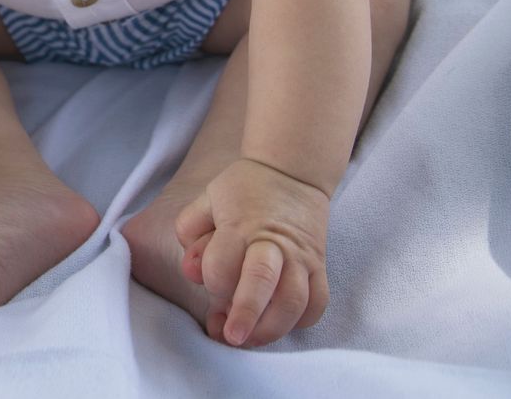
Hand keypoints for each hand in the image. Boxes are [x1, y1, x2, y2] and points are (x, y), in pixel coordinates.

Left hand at [175, 158, 330, 347]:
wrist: (292, 171)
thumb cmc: (244, 190)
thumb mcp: (208, 198)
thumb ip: (191, 229)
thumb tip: (191, 271)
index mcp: (239, 225)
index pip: (222, 264)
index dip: (212, 281)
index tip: (209, 284)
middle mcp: (273, 243)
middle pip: (262, 281)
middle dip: (246, 314)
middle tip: (232, 337)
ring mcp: (300, 256)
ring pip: (294, 300)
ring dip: (273, 327)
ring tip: (252, 340)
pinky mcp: (319, 266)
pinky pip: (317, 302)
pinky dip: (302, 321)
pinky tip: (281, 324)